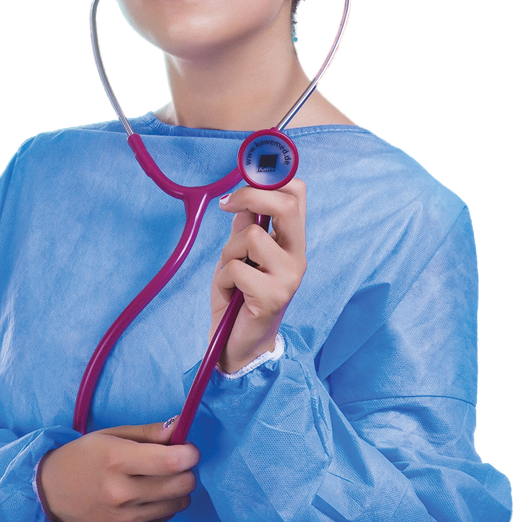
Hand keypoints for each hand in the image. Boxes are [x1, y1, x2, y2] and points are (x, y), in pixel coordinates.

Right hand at [37, 418, 198, 521]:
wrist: (55, 493)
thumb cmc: (86, 456)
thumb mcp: (114, 434)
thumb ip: (149, 432)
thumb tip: (180, 425)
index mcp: (117, 460)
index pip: (170, 462)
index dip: (189, 453)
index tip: (188, 448)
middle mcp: (122, 493)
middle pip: (181, 485)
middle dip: (186, 470)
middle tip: (174, 461)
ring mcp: (126, 518)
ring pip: (179, 504)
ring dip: (177, 489)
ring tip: (159, 478)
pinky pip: (165, 518)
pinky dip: (163, 505)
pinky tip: (146, 495)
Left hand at [210, 178, 306, 372]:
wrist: (240, 345)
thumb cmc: (239, 297)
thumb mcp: (239, 255)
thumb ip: (244, 227)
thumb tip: (239, 198)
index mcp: (292, 241)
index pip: (297, 194)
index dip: (272, 176)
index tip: (244, 178)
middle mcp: (298, 255)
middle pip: (286, 204)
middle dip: (249, 196)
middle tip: (225, 205)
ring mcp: (289, 276)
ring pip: (250, 235)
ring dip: (228, 251)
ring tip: (230, 273)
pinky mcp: (274, 296)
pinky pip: (236, 268)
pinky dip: (222, 279)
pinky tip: (229, 294)